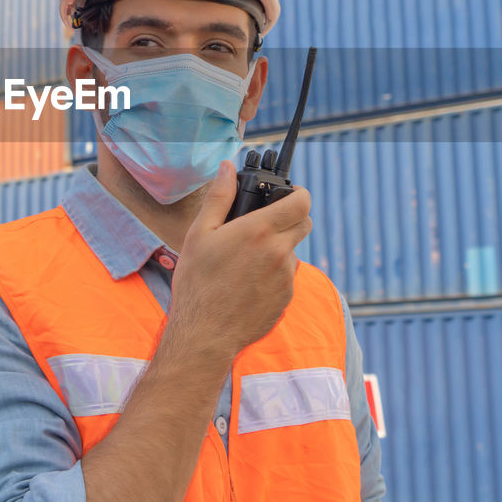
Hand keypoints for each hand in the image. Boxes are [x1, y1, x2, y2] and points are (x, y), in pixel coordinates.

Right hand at [168, 160, 312, 363]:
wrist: (205, 333)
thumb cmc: (197, 283)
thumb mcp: (199, 233)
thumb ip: (219, 197)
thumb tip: (227, 168)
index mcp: (259, 231)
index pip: (301, 201)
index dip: (299, 193)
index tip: (289, 193)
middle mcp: (279, 253)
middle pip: (304, 224)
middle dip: (291, 217)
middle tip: (267, 222)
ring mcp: (286, 278)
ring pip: (292, 251)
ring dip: (279, 248)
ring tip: (247, 259)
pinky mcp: (286, 298)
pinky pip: (286, 276)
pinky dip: (274, 273)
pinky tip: (248, 282)